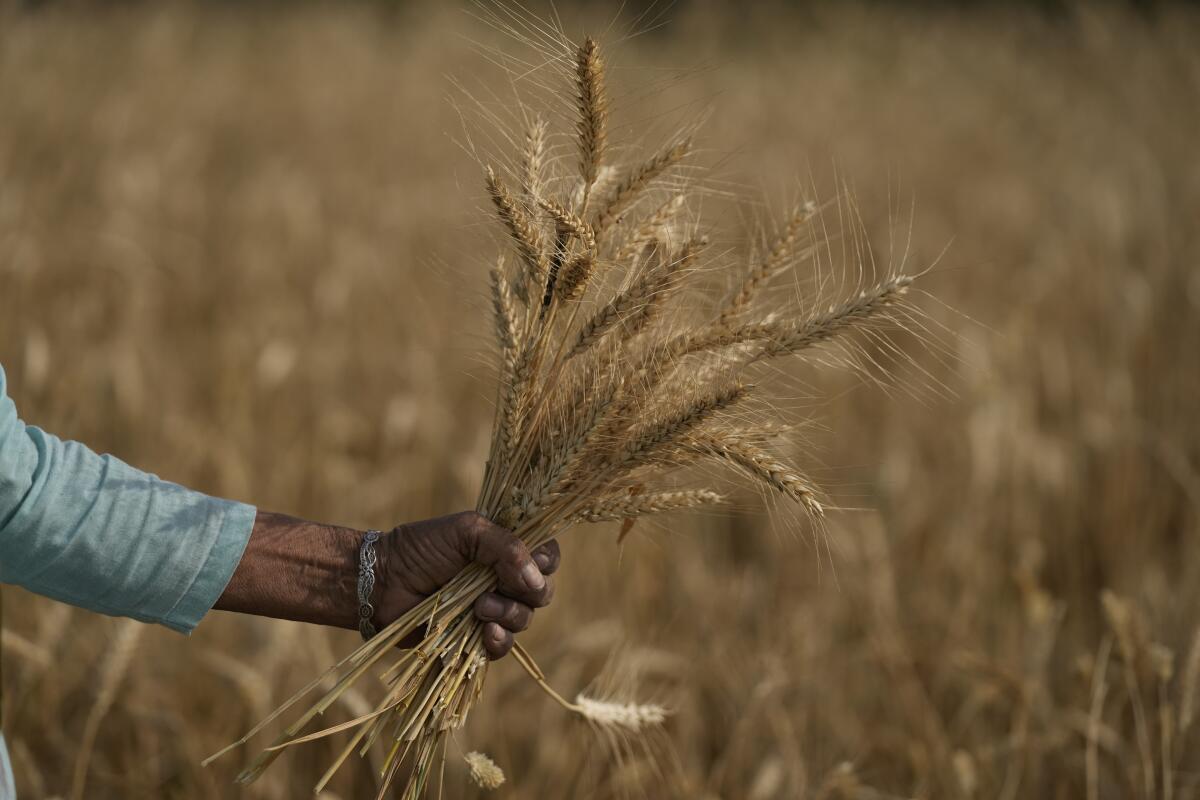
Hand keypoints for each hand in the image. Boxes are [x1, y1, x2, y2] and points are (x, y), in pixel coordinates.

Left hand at [215, 510, 558, 660]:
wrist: (383, 581)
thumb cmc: (422, 547)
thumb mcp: (468, 532)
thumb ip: (507, 548)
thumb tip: (537, 581)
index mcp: (506, 549)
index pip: (548, 555)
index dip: (546, 562)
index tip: (533, 563)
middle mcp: (504, 579)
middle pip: (543, 591)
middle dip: (528, 592)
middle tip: (497, 587)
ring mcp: (491, 609)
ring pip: (525, 619)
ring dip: (509, 615)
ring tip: (480, 608)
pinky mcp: (474, 638)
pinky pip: (502, 646)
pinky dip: (498, 641)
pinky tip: (485, 633)